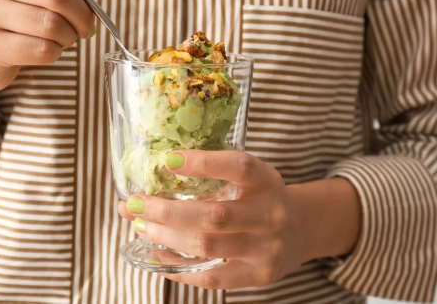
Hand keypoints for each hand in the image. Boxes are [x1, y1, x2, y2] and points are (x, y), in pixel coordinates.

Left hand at [118, 150, 310, 288]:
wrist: (301, 231)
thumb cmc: (260, 198)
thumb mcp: (249, 178)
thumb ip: (211, 176)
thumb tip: (152, 176)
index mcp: (266, 181)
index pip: (239, 167)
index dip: (204, 163)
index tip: (168, 160)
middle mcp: (270, 214)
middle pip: (213, 215)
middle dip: (166, 210)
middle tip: (135, 203)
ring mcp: (265, 248)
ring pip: (207, 246)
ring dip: (165, 237)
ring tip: (140, 226)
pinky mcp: (258, 275)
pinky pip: (211, 277)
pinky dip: (179, 268)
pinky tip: (157, 256)